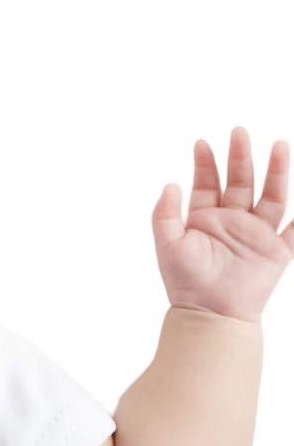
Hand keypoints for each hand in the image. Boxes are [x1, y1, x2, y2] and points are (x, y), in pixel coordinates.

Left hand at [151, 127, 292, 322]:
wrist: (210, 313)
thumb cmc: (185, 281)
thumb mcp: (167, 243)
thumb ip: (165, 213)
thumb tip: (170, 183)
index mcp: (205, 218)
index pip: (207, 182)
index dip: (205, 163)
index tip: (202, 143)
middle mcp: (232, 220)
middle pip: (240, 181)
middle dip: (241, 156)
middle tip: (239, 132)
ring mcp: (256, 234)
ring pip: (271, 195)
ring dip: (276, 172)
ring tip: (280, 145)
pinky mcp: (277, 251)